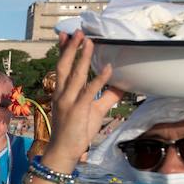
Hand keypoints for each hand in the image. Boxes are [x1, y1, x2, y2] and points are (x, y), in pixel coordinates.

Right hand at [41, 31, 123, 172]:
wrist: (64, 151)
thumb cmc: (77, 131)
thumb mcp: (96, 111)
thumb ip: (107, 97)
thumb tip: (122, 85)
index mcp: (63, 92)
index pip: (61, 67)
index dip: (63, 51)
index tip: (65, 36)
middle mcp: (62, 94)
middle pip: (64, 66)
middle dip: (70, 48)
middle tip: (77, 32)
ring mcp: (68, 102)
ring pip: (75, 75)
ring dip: (82, 57)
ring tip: (89, 42)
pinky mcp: (77, 110)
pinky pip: (89, 92)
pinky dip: (100, 79)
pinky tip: (108, 68)